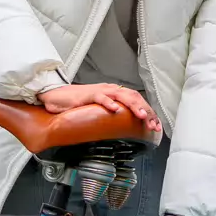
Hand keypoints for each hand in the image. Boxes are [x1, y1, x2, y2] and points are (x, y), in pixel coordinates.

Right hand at [38, 82, 160, 132]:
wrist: (58, 96)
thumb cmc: (80, 103)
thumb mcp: (101, 110)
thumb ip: (114, 114)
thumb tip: (129, 126)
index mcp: (116, 93)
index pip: (137, 100)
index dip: (149, 112)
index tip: (156, 126)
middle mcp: (111, 90)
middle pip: (134, 97)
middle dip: (146, 111)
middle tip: (153, 124)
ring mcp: (100, 91)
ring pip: (121, 95)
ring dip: (133, 106)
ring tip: (141, 116)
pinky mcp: (88, 95)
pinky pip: (100, 97)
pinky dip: (109, 103)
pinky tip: (115, 109)